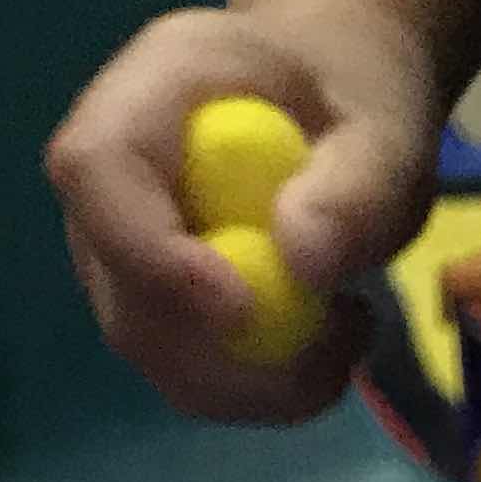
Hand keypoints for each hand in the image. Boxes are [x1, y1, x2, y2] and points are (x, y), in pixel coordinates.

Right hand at [45, 0, 443, 424]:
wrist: (333, 95)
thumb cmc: (349, 93)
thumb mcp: (384, 128)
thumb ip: (355, 187)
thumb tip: (303, 262)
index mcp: (147, 94)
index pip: (96, 175)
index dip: (154, 256)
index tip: (245, 309)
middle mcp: (110, 184)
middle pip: (125, 300)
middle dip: (233, 355)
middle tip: (345, 331)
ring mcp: (125, 256)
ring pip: (162, 360)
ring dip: (266, 382)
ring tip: (349, 325)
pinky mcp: (161, 311)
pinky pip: (199, 381)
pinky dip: (272, 388)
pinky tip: (327, 339)